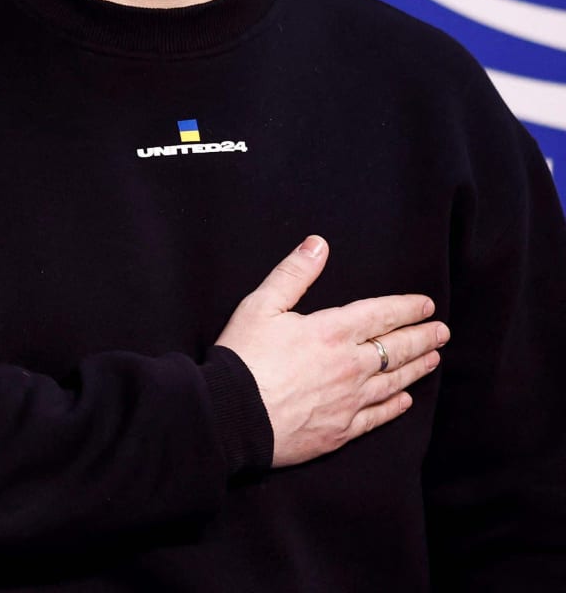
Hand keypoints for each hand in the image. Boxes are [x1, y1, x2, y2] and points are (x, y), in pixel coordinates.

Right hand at [215, 236, 447, 467]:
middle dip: (422, 337)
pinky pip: (378, 416)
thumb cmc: (243, 357)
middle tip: (442, 332)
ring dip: (417, 368)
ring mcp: (350, 400)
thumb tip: (318, 245)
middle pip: (397, 348)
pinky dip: (394, 406)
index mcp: (332, 331)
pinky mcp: (342, 430)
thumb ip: (293, 274)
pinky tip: (404, 400)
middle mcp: (350, 365)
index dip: (407, 308)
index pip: (381, 315)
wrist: (232, 414)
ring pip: (394, 381)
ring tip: (433, 359)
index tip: (426, 305)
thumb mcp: (260, 306)